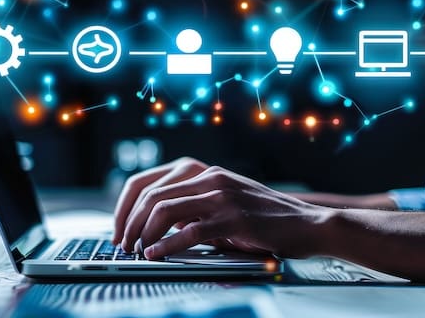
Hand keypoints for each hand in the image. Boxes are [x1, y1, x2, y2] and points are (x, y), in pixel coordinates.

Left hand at [113, 158, 330, 259]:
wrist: (306, 223)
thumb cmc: (264, 216)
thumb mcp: (224, 200)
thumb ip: (192, 204)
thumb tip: (155, 221)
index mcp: (203, 171)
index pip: (147, 181)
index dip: (124, 206)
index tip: (118, 228)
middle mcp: (209, 177)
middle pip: (151, 195)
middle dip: (129, 222)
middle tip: (123, 244)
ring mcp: (221, 196)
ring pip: (164, 209)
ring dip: (143, 233)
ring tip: (137, 251)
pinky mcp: (233, 219)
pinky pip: (190, 231)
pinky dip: (166, 245)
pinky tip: (157, 254)